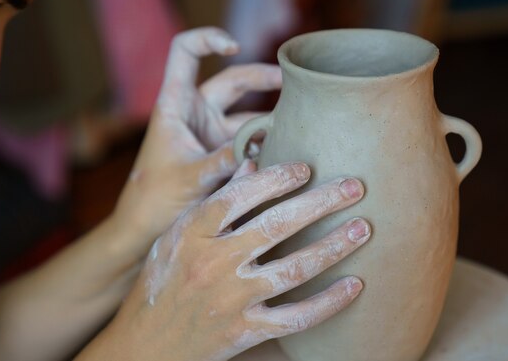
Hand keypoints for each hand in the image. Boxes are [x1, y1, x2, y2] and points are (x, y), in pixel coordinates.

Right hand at [79, 162, 370, 360]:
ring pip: (294, 268)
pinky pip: (296, 318)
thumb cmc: (160, 283)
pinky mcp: (244, 331)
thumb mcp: (175, 237)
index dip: (277, 177)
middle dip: (321, 202)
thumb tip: (251, 165)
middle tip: (355, 185)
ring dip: (334, 246)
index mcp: (191, 234)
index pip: (240, 195)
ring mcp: (230, 299)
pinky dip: (328, 302)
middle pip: (276, 225)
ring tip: (363, 228)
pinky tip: (355, 285)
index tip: (306, 167)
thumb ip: (213, 203)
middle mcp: (213, 263)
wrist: (144, 346)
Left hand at [110, 27, 281, 252]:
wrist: (145, 227)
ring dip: (270, 118)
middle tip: (294, 85)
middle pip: (233, 81)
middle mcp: (194, 112)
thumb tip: (262, 149)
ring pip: (246, 113)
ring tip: (299, 123)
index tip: (234, 46)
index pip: (185, 52)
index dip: (208, 39)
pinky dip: (267, 144)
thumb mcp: (191, 177)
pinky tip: (287, 152)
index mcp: (175, 104)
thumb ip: (224, 161)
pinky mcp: (222, 153)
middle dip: (264, 79)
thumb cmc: (155, 197)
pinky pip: (250, 141)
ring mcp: (210, 132)